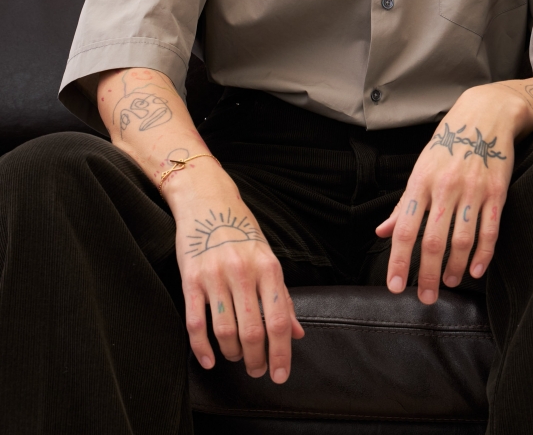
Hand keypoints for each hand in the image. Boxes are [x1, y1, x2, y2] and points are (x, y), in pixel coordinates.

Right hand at [165, 160, 303, 381]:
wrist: (207, 201)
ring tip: (237, 358)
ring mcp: (215, 276)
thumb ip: (282, 297)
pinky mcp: (191, 280)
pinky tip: (209, 360)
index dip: (282, 353)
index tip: (281, 375)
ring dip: (233, 354)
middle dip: (256, 360)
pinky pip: (196, 323)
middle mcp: (244, 272)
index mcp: (269, 267)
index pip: (280, 320)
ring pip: (226, 331)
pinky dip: (203, 348)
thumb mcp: (268, 258)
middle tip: (256, 371)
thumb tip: (298, 333)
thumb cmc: (242, 231)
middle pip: (254, 331)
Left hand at [375, 83, 529, 303]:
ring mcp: (472, 190)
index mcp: (420, 181)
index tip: (395, 286)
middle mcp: (444, 187)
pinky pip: (489, 230)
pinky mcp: (497, 192)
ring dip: (453, 268)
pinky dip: (483, 255)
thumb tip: (382, 232)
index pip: (404, 228)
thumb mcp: (420, 168)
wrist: (485, 115)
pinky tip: (475, 271)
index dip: (398, 260)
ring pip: (462, 240)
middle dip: (426, 275)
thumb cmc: (447, 144)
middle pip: (432, 241)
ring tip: (447, 283)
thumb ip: (403, 204)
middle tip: (424, 297)